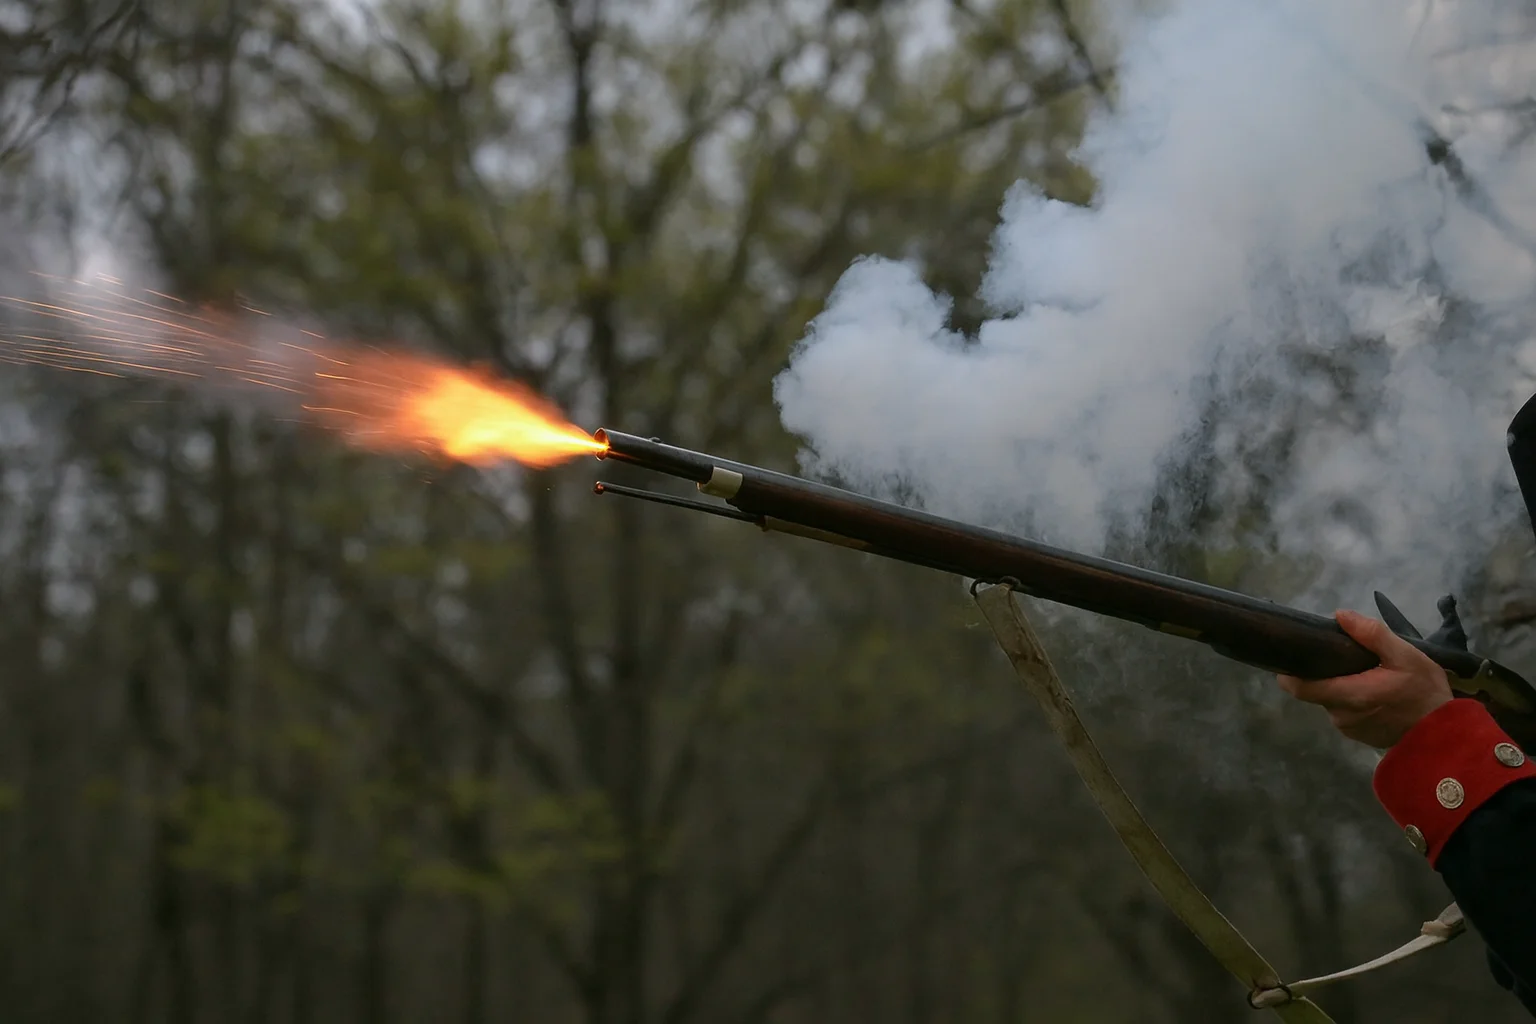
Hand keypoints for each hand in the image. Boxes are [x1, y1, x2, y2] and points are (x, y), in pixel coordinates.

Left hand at [1277, 609, 1452, 748]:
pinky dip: (1352, 702)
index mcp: (1349, 695)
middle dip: (1325, 675)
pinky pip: (1346, 714)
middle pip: (1317, 691)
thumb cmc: (1425, 692)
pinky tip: (1373, 693)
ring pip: (1332, 702)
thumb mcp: (1406, 656)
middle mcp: (1342, 716)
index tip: (1289, 659)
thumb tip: (1341, 615)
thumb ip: (1372, 635)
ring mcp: (1350, 729)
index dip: (1289, 674)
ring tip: (1363, 674)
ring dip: (1341, 688)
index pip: (1301, 688)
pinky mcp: (1360, 737)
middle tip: (1343, 659)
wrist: (1447, 735)